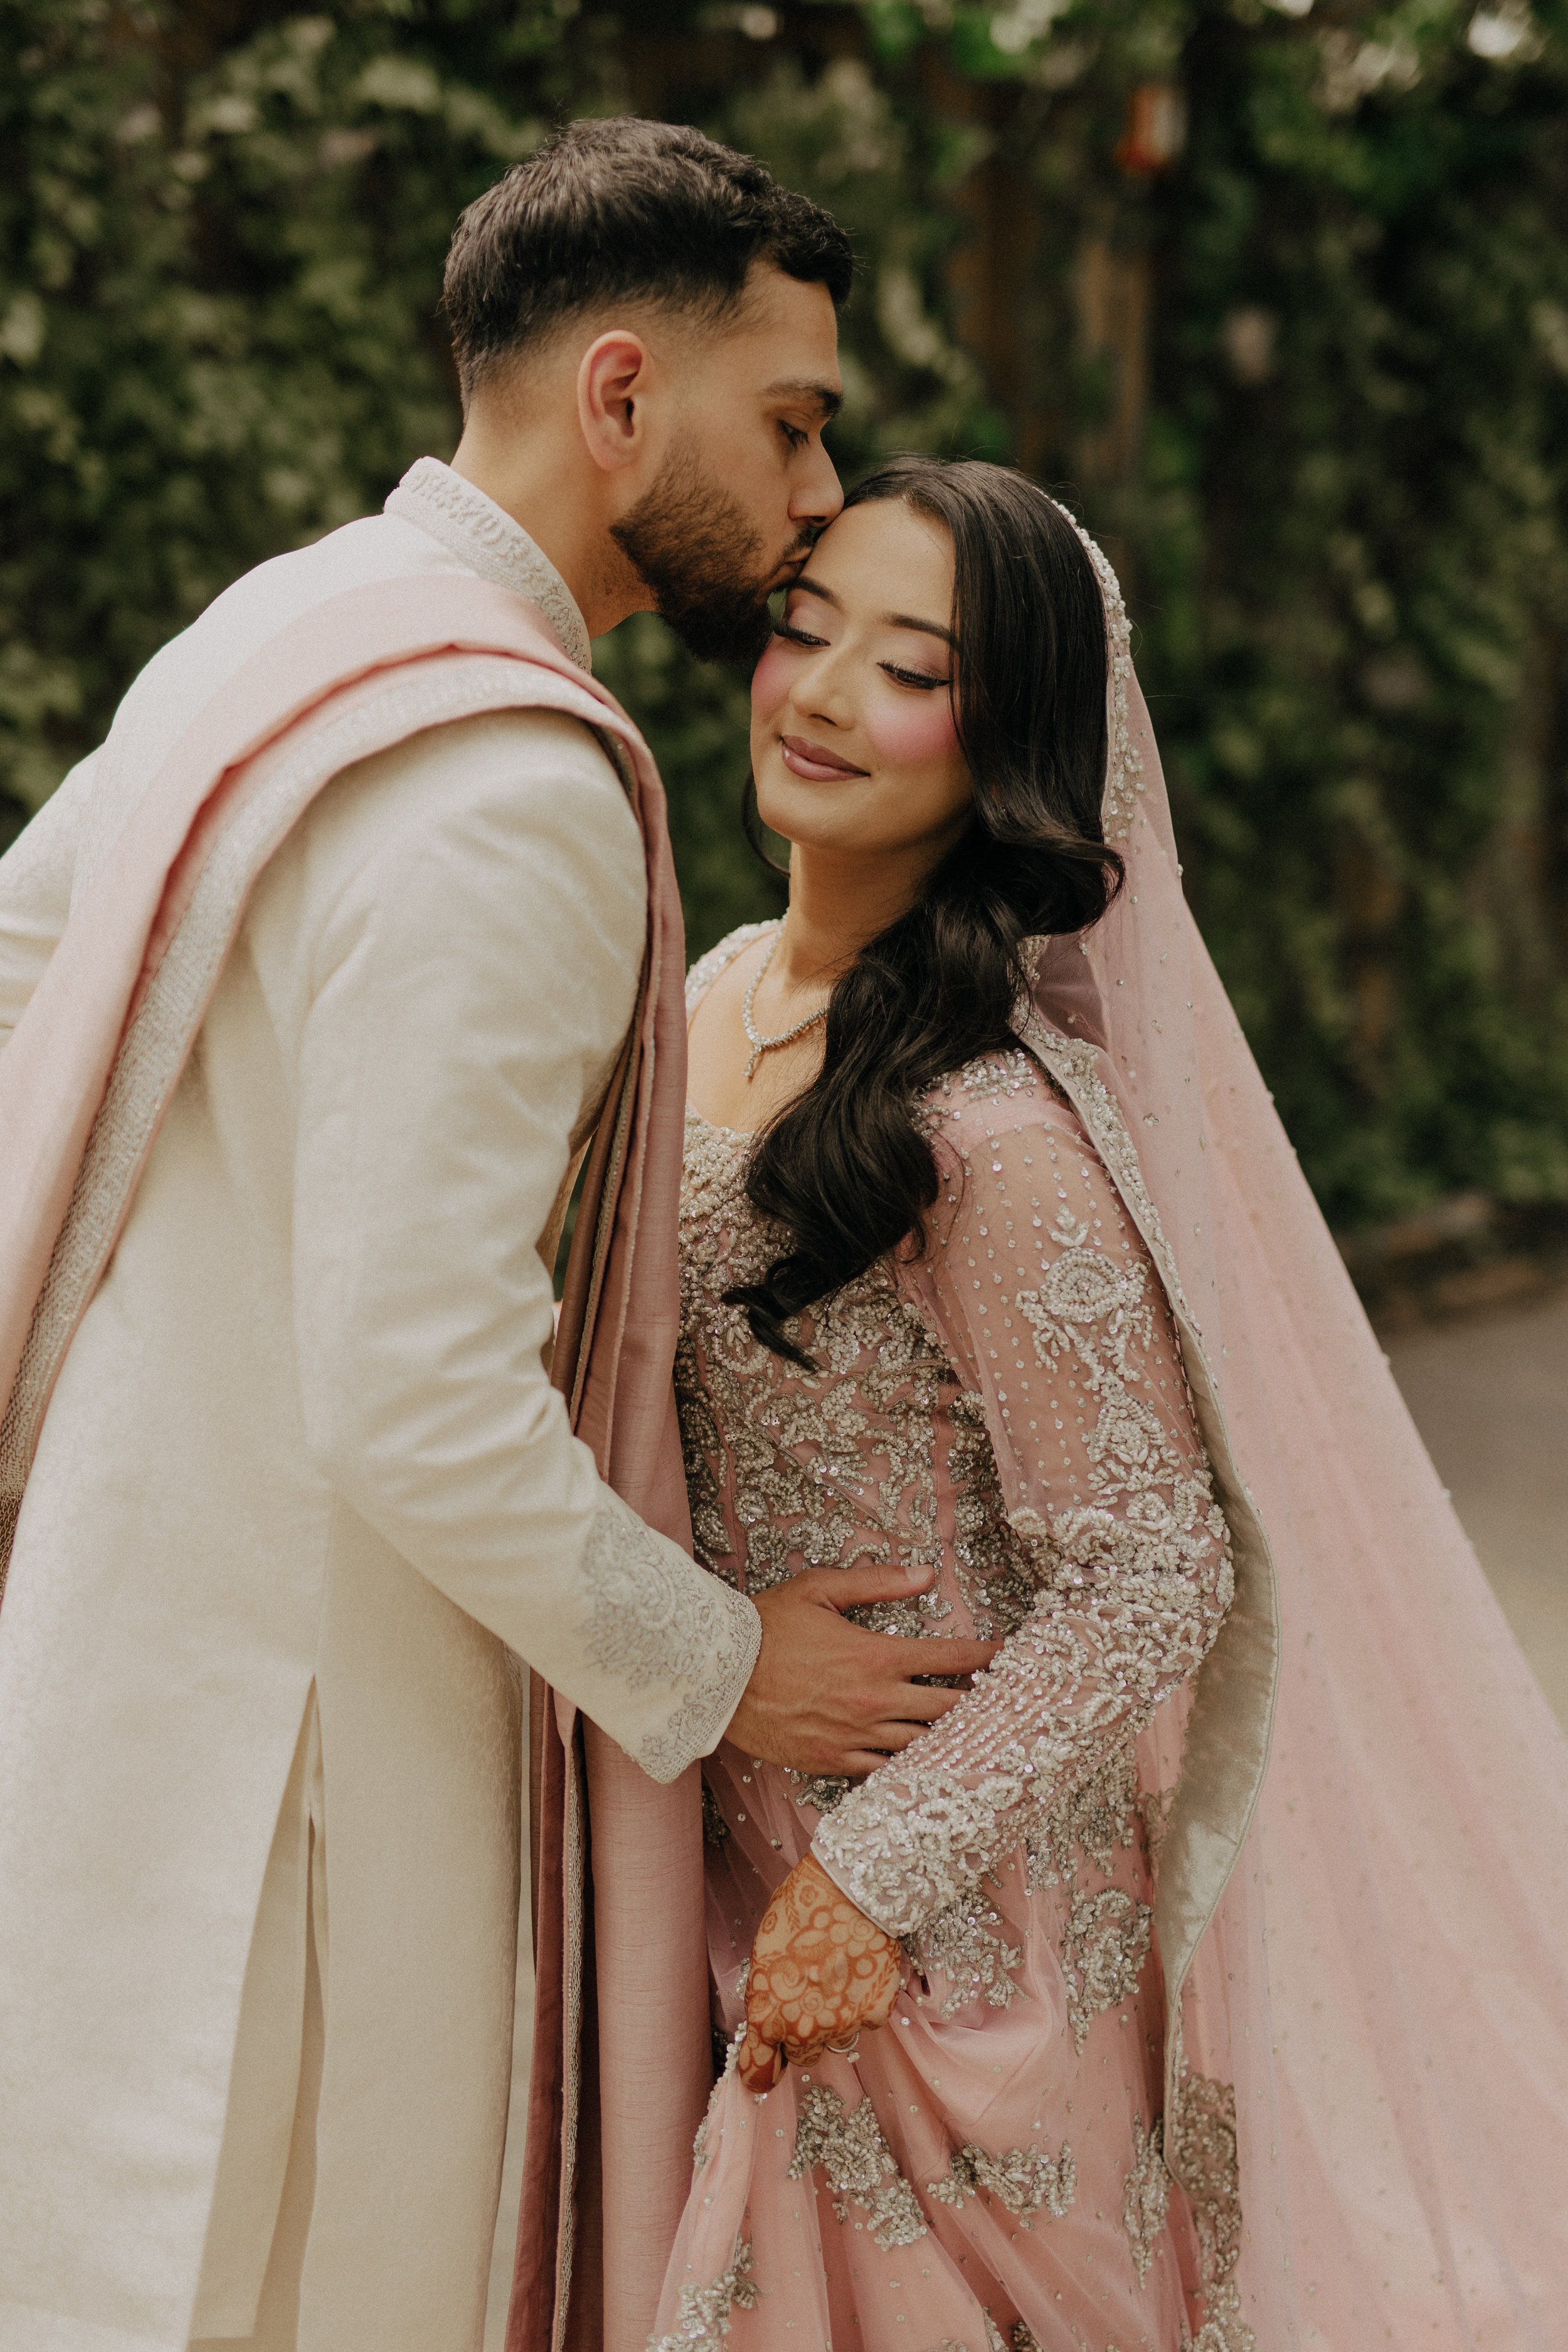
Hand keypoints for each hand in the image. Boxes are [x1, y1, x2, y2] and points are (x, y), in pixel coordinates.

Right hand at [726, 1562, 998, 1777]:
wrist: (716, 1674)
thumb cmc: (766, 1625)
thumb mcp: (820, 1589)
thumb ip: (877, 1583)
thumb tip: (924, 1574)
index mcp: (876, 1656)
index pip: (950, 1659)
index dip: (986, 1658)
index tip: (1009, 1657)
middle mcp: (874, 1701)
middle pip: (948, 1710)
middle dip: (981, 1705)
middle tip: (1006, 1704)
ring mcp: (855, 1737)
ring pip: (922, 1747)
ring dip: (950, 1741)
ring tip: (976, 1738)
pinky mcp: (832, 1761)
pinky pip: (884, 1773)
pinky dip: (908, 1769)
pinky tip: (924, 1765)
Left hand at [737, 1852, 901, 2091]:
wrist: (849, 1888)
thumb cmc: (799, 1912)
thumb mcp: (764, 1955)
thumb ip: (766, 2000)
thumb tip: (767, 2025)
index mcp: (767, 2015)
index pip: (758, 2071)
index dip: (760, 2072)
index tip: (763, 2071)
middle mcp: (804, 2029)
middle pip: (803, 2056)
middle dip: (803, 2034)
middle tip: (808, 1997)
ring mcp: (843, 2024)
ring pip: (837, 2040)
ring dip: (835, 2019)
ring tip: (836, 1975)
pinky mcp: (875, 2012)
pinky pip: (867, 2021)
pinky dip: (864, 2004)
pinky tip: (859, 1971)